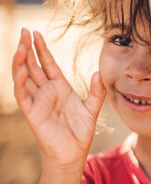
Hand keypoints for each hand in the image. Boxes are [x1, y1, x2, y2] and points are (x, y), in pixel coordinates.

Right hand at [12, 28, 105, 169]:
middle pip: (34, 65)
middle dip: (28, 48)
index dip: (42, 49)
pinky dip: (20, 80)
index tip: (37, 33)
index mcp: (60, 87)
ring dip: (21, 61)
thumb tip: (98, 72)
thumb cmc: (81, 131)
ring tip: (20, 45)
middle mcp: (46, 91)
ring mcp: (37, 100)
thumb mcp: (92, 108)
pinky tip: (21, 68)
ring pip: (25, 76)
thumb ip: (97, 90)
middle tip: (24, 31)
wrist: (73, 152)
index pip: (48, 63)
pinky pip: (23, 93)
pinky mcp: (32, 112)